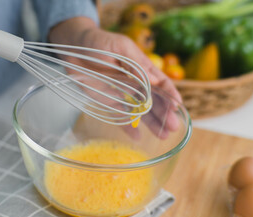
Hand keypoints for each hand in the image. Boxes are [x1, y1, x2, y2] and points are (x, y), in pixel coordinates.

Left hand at [49, 17, 181, 138]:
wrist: (75, 49)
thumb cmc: (100, 43)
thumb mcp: (121, 48)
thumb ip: (136, 64)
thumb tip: (154, 81)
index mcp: (142, 68)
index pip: (161, 83)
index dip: (170, 94)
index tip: (177, 105)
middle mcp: (135, 84)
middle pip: (154, 101)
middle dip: (165, 114)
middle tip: (173, 126)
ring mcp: (123, 95)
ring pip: (141, 112)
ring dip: (152, 123)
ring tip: (163, 136)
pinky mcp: (109, 103)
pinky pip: (120, 117)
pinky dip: (129, 128)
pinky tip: (138, 137)